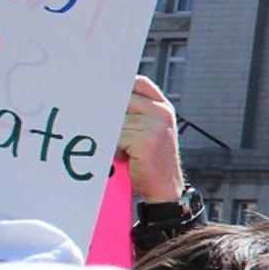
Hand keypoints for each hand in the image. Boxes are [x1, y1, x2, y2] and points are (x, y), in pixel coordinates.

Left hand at [118, 74, 185, 201]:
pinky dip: (116, 148)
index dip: (122, 86)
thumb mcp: (151, 130)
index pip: (140, 83)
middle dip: (112, 114)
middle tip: (108, 127)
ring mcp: (155, 126)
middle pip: (123, 100)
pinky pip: (117, 137)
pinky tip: (127, 157)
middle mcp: (162, 114)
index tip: (107, 93)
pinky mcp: (146, 141)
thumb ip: (137, 113)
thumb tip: (103, 99)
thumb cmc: (151, 159)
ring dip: (115, 136)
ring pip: (118, 121)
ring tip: (125, 149)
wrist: (165, 186)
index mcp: (163, 108)